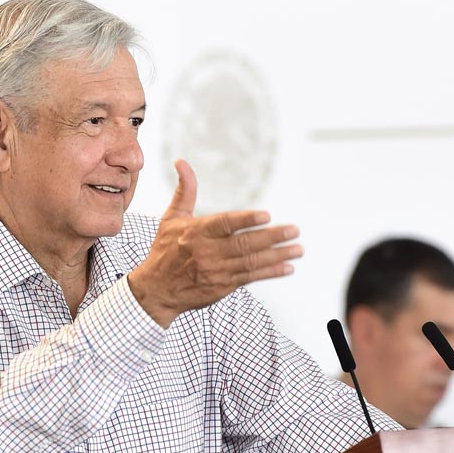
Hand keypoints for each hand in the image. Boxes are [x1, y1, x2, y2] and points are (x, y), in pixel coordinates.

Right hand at [127, 159, 302, 327]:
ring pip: (251, 262)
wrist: (156, 290)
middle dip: (272, 237)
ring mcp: (216, 271)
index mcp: (195, 232)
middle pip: (244, 244)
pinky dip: (270, 272)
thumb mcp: (172, 218)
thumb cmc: (165, 250)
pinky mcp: (223, 286)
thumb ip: (185, 190)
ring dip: (278, 255)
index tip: (267, 216)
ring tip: (297, 248)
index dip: (246, 220)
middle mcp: (207, 252)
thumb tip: (181, 162)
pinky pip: (250, 277)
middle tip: (294, 230)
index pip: (225, 224)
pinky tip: (287, 267)